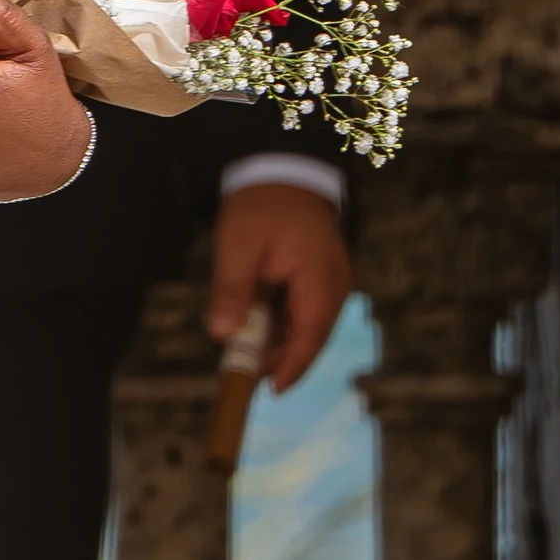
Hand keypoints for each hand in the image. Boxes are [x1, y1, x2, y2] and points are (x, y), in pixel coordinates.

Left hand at [208, 177, 354, 390]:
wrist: (285, 168)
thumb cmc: (260, 204)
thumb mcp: (238, 244)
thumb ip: (233, 289)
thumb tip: (223, 335)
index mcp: (320, 279)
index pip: (310, 336)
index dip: (290, 367)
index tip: (270, 390)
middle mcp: (336, 285)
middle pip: (311, 336)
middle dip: (280, 357)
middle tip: (243, 369)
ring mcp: (333, 281)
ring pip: (308, 325)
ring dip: (279, 340)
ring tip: (246, 347)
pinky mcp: (324, 277)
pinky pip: (307, 310)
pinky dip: (284, 322)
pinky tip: (259, 323)